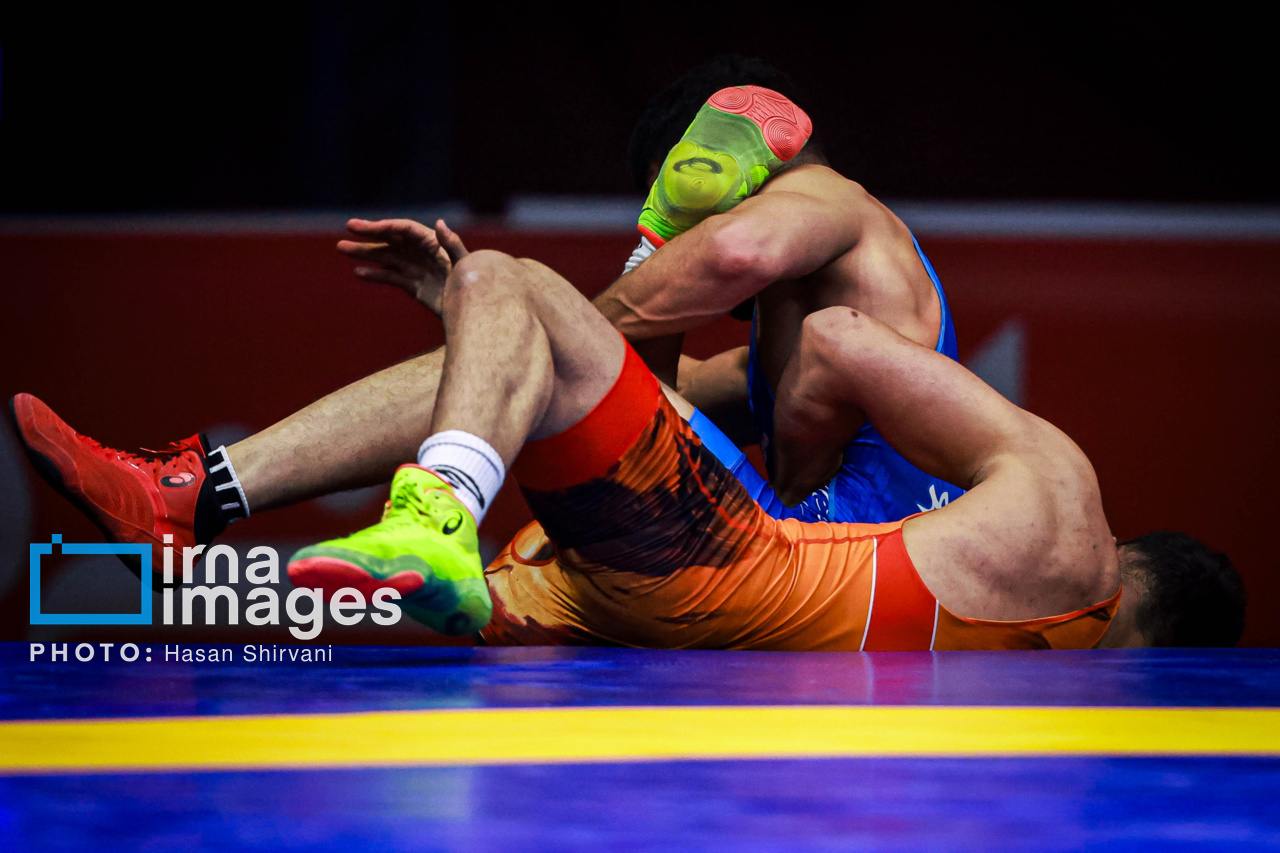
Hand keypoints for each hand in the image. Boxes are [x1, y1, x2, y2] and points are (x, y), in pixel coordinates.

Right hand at [337, 218, 467, 313]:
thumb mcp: (465, 265)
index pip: (404, 229)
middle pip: (392, 239)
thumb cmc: (475, 286)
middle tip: (348, 227)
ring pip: (387, 257)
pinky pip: (391, 277)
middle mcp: (423, 253)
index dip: (384, 226)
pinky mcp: (415, 286)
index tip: (363, 227)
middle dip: (370, 234)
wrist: (474, 315)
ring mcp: (417, 269)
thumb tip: (439, 222)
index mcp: (434, 243)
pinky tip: (359, 272)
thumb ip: (453, 245)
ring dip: (366, 252)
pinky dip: (376, 275)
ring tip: (342, 248)